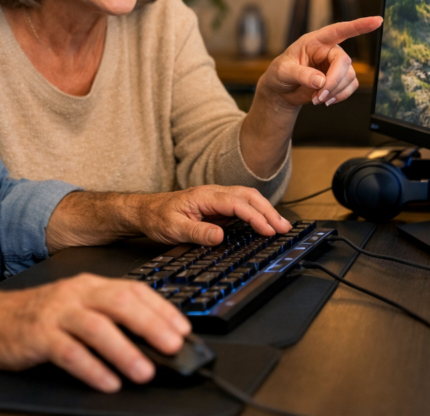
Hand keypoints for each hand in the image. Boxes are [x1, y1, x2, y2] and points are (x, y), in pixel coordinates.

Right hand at [0, 274, 189, 392]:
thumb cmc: (39, 317)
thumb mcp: (78, 308)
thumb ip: (110, 317)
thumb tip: (154, 339)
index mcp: (90, 285)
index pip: (134, 290)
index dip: (161, 309)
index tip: (184, 329)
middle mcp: (75, 294)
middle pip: (119, 304)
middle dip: (151, 325)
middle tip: (174, 346)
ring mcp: (56, 314)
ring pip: (96, 328)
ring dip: (124, 350)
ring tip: (144, 371)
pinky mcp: (38, 336)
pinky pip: (69, 352)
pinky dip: (91, 368)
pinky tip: (108, 382)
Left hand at [134, 184, 291, 245]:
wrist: (145, 211)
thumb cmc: (157, 217)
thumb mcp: (173, 228)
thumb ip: (197, 232)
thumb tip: (220, 236)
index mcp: (205, 196)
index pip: (237, 203)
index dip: (255, 217)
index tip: (268, 230)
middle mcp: (213, 194)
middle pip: (248, 196)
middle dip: (268, 211)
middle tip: (284, 228)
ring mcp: (216, 199)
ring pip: (247, 198)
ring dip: (265, 210)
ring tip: (281, 226)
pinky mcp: (216, 207)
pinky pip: (241, 206)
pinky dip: (257, 212)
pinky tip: (264, 223)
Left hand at [260, 16, 382, 107]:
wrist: (281, 92)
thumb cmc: (279, 74)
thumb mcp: (283, 72)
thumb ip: (301, 74)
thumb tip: (320, 80)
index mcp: (315, 41)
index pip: (339, 30)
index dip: (359, 25)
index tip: (377, 21)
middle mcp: (328, 51)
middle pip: (344, 62)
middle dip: (334, 81)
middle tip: (319, 96)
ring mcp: (335, 66)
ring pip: (349, 76)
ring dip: (335, 91)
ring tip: (316, 99)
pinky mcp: (339, 80)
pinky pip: (350, 87)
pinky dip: (340, 96)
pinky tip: (326, 101)